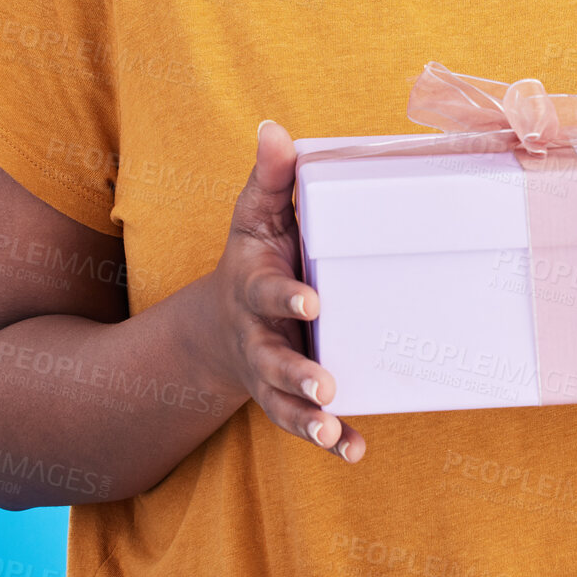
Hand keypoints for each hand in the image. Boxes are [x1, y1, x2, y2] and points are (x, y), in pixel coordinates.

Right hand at [203, 119, 364, 461]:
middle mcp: (258, 334)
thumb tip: (275, 127)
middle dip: (296, 372)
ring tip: (332, 425)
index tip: (312, 300)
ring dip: (308, 417)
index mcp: (253, 286)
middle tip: (326, 385)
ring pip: (283, 401)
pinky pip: (302, 424)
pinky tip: (353, 449)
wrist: (223, 320)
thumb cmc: (255, 255)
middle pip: (272, 359)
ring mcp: (269, 371)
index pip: (266, 292)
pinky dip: (329, 441)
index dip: (286, 296)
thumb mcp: (257, 212)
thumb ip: (272, 175)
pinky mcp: (285, 397)